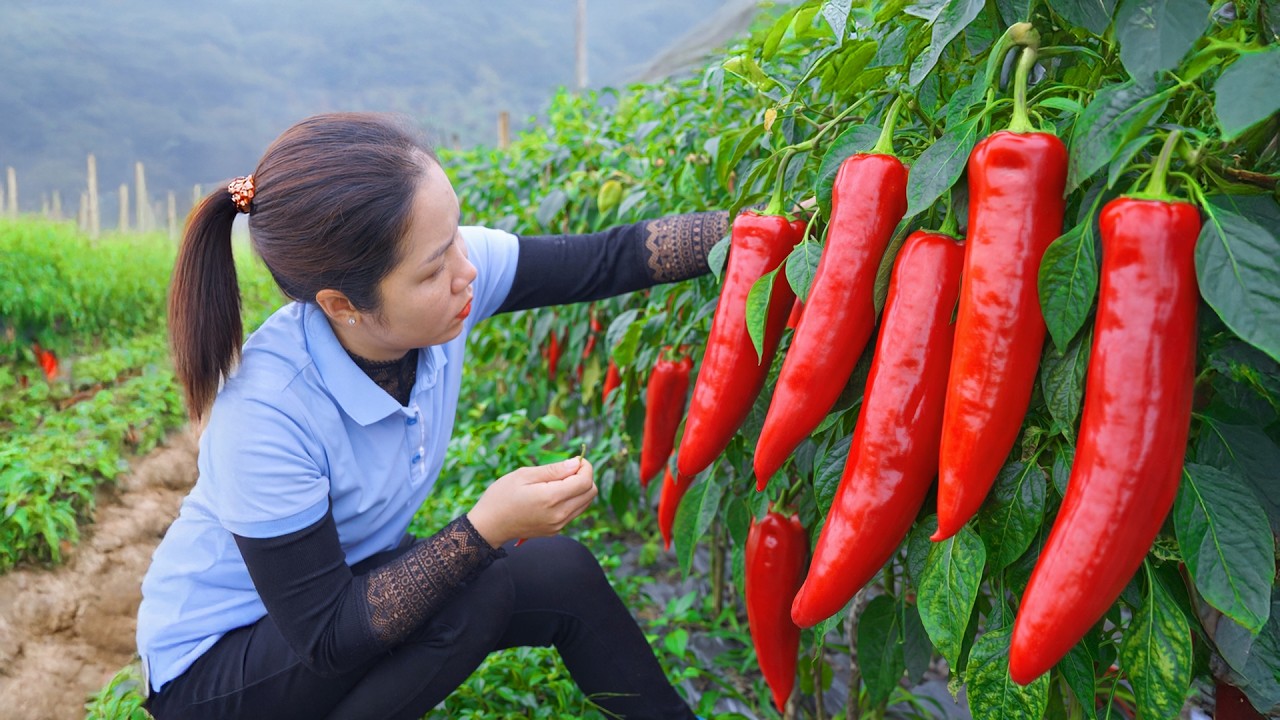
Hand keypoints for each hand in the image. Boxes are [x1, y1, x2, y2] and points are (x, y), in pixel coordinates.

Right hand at [467, 456, 596, 547]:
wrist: (489, 525)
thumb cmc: (501, 496)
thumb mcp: (524, 475)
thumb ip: (553, 470)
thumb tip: (576, 463)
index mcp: (551, 499)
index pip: (585, 482)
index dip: (586, 467)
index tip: (576, 460)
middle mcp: (559, 515)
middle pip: (590, 493)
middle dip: (585, 477)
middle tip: (567, 469)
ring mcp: (559, 525)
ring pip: (586, 503)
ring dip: (579, 489)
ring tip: (557, 482)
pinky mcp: (556, 531)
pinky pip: (575, 512)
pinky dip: (572, 500)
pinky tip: (554, 495)